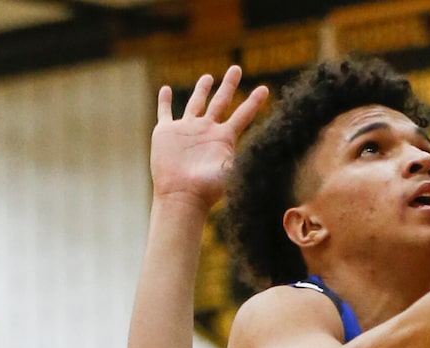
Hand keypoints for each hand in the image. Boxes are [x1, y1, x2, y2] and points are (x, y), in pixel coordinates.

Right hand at [151, 67, 267, 210]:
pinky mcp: (166, 133)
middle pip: (221, 101)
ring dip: (202, 90)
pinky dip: (164, 101)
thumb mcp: (231, 174)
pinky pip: (164, 112)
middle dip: (229, 85)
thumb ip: (246, 162)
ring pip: (196, 104)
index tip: (265, 89)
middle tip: (237, 68)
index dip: (254, 102)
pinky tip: (166, 89)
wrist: (181, 196)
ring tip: (208, 77)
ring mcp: (186, 130)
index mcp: (223, 138)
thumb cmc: (207, 190)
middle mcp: (206, 130)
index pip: (243, 115)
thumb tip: (265, 158)